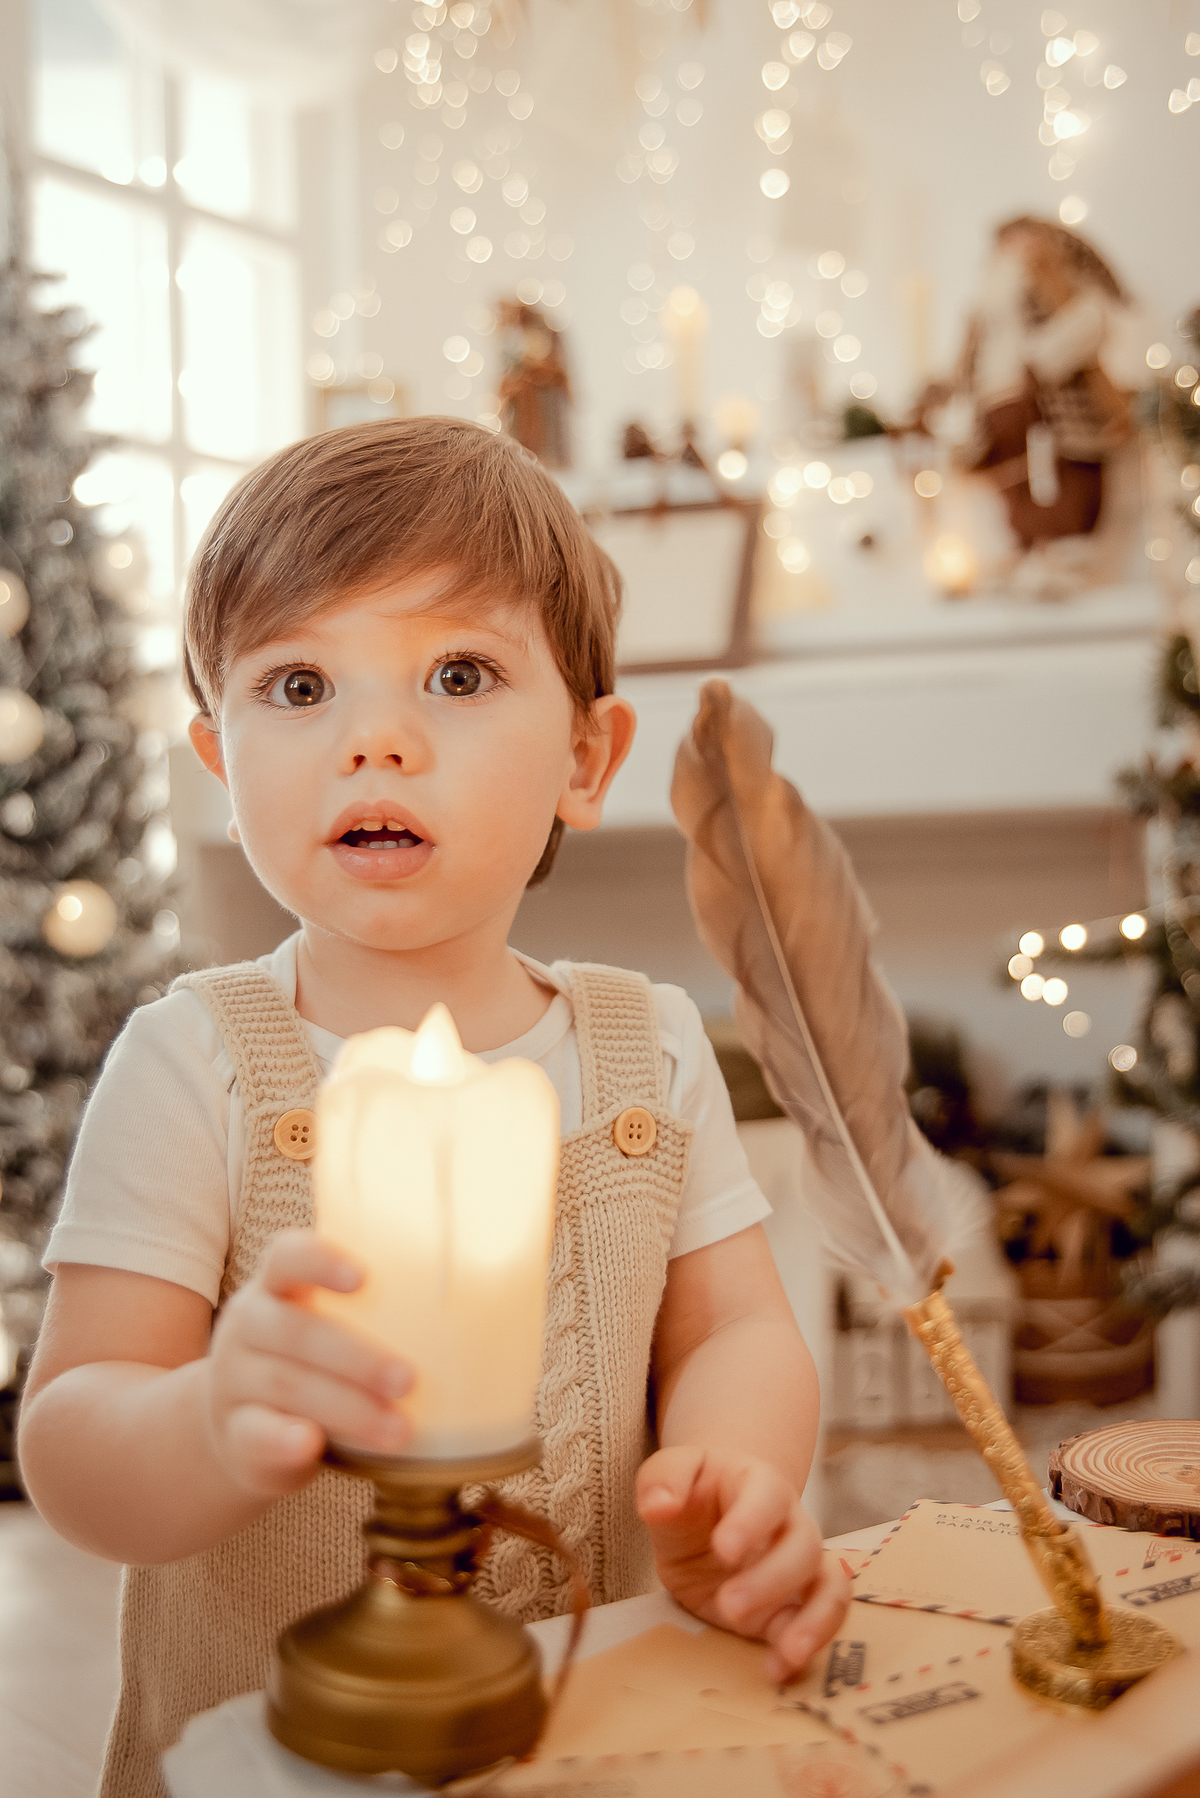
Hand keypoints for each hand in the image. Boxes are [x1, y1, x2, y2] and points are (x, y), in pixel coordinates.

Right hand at [205, 1228, 413, 1496]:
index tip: (365, 1278)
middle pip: (294, 1331)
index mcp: (276, 1287)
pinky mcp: (235, 1435)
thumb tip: (487, 1298)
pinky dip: (285, 1438)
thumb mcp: (323, 1324)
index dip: (322, 1261)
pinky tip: (312, 1443)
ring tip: (401, 1430)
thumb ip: (376, 1310)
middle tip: (408, 1380)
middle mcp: (248, 1326)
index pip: (287, 1256)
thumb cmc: (310, 1364)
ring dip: (349, 1409)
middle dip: (357, 1357)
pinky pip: (256, 1433)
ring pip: (288, 1387)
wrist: (240, 1429)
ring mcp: (235, 1382)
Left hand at [637, 1446, 849, 1681]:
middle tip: (728, 1605)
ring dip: (812, 1620)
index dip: (751, 1522)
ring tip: (787, 1652)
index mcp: (759, 1483)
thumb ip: (663, 1481)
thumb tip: (659, 1504)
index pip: (767, 1496)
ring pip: (830, 1585)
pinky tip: (777, 1669)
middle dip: (771, 1581)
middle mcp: (790, 1522)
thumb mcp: (667, 1475)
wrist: (705, 1519)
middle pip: (804, 1546)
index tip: (724, 1549)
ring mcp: (799, 1564)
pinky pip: (822, 1620)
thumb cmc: (690, 1493)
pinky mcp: (794, 1604)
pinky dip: (808, 1645)